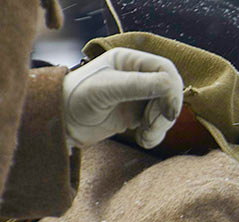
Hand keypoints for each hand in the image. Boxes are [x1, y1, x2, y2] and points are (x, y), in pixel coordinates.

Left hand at [63, 47, 182, 149]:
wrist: (60, 123)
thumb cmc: (75, 98)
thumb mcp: (106, 89)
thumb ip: (138, 85)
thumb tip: (170, 86)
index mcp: (129, 61)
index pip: (165, 70)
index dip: (172, 90)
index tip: (168, 112)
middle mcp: (137, 76)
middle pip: (171, 92)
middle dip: (164, 112)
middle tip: (150, 126)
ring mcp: (139, 97)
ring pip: (166, 111)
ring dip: (160, 127)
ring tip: (144, 136)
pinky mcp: (137, 116)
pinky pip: (158, 125)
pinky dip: (155, 135)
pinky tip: (143, 139)